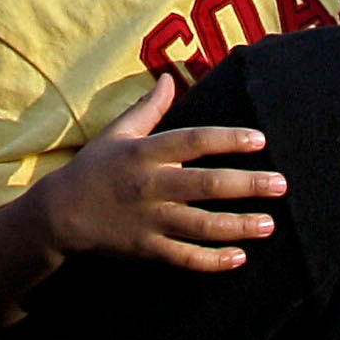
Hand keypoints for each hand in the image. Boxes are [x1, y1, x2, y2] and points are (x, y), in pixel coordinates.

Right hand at [28, 69, 276, 271]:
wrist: (59, 215)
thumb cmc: (94, 168)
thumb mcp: (117, 132)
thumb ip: (148, 108)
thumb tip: (169, 77)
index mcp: (145, 153)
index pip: (193, 141)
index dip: (228, 139)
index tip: (259, 139)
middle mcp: (151, 186)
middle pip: (206, 185)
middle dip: (247, 185)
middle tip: (280, 184)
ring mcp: (150, 221)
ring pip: (202, 225)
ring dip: (238, 226)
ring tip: (269, 224)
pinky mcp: (147, 249)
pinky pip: (185, 258)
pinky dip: (213, 261)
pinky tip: (239, 258)